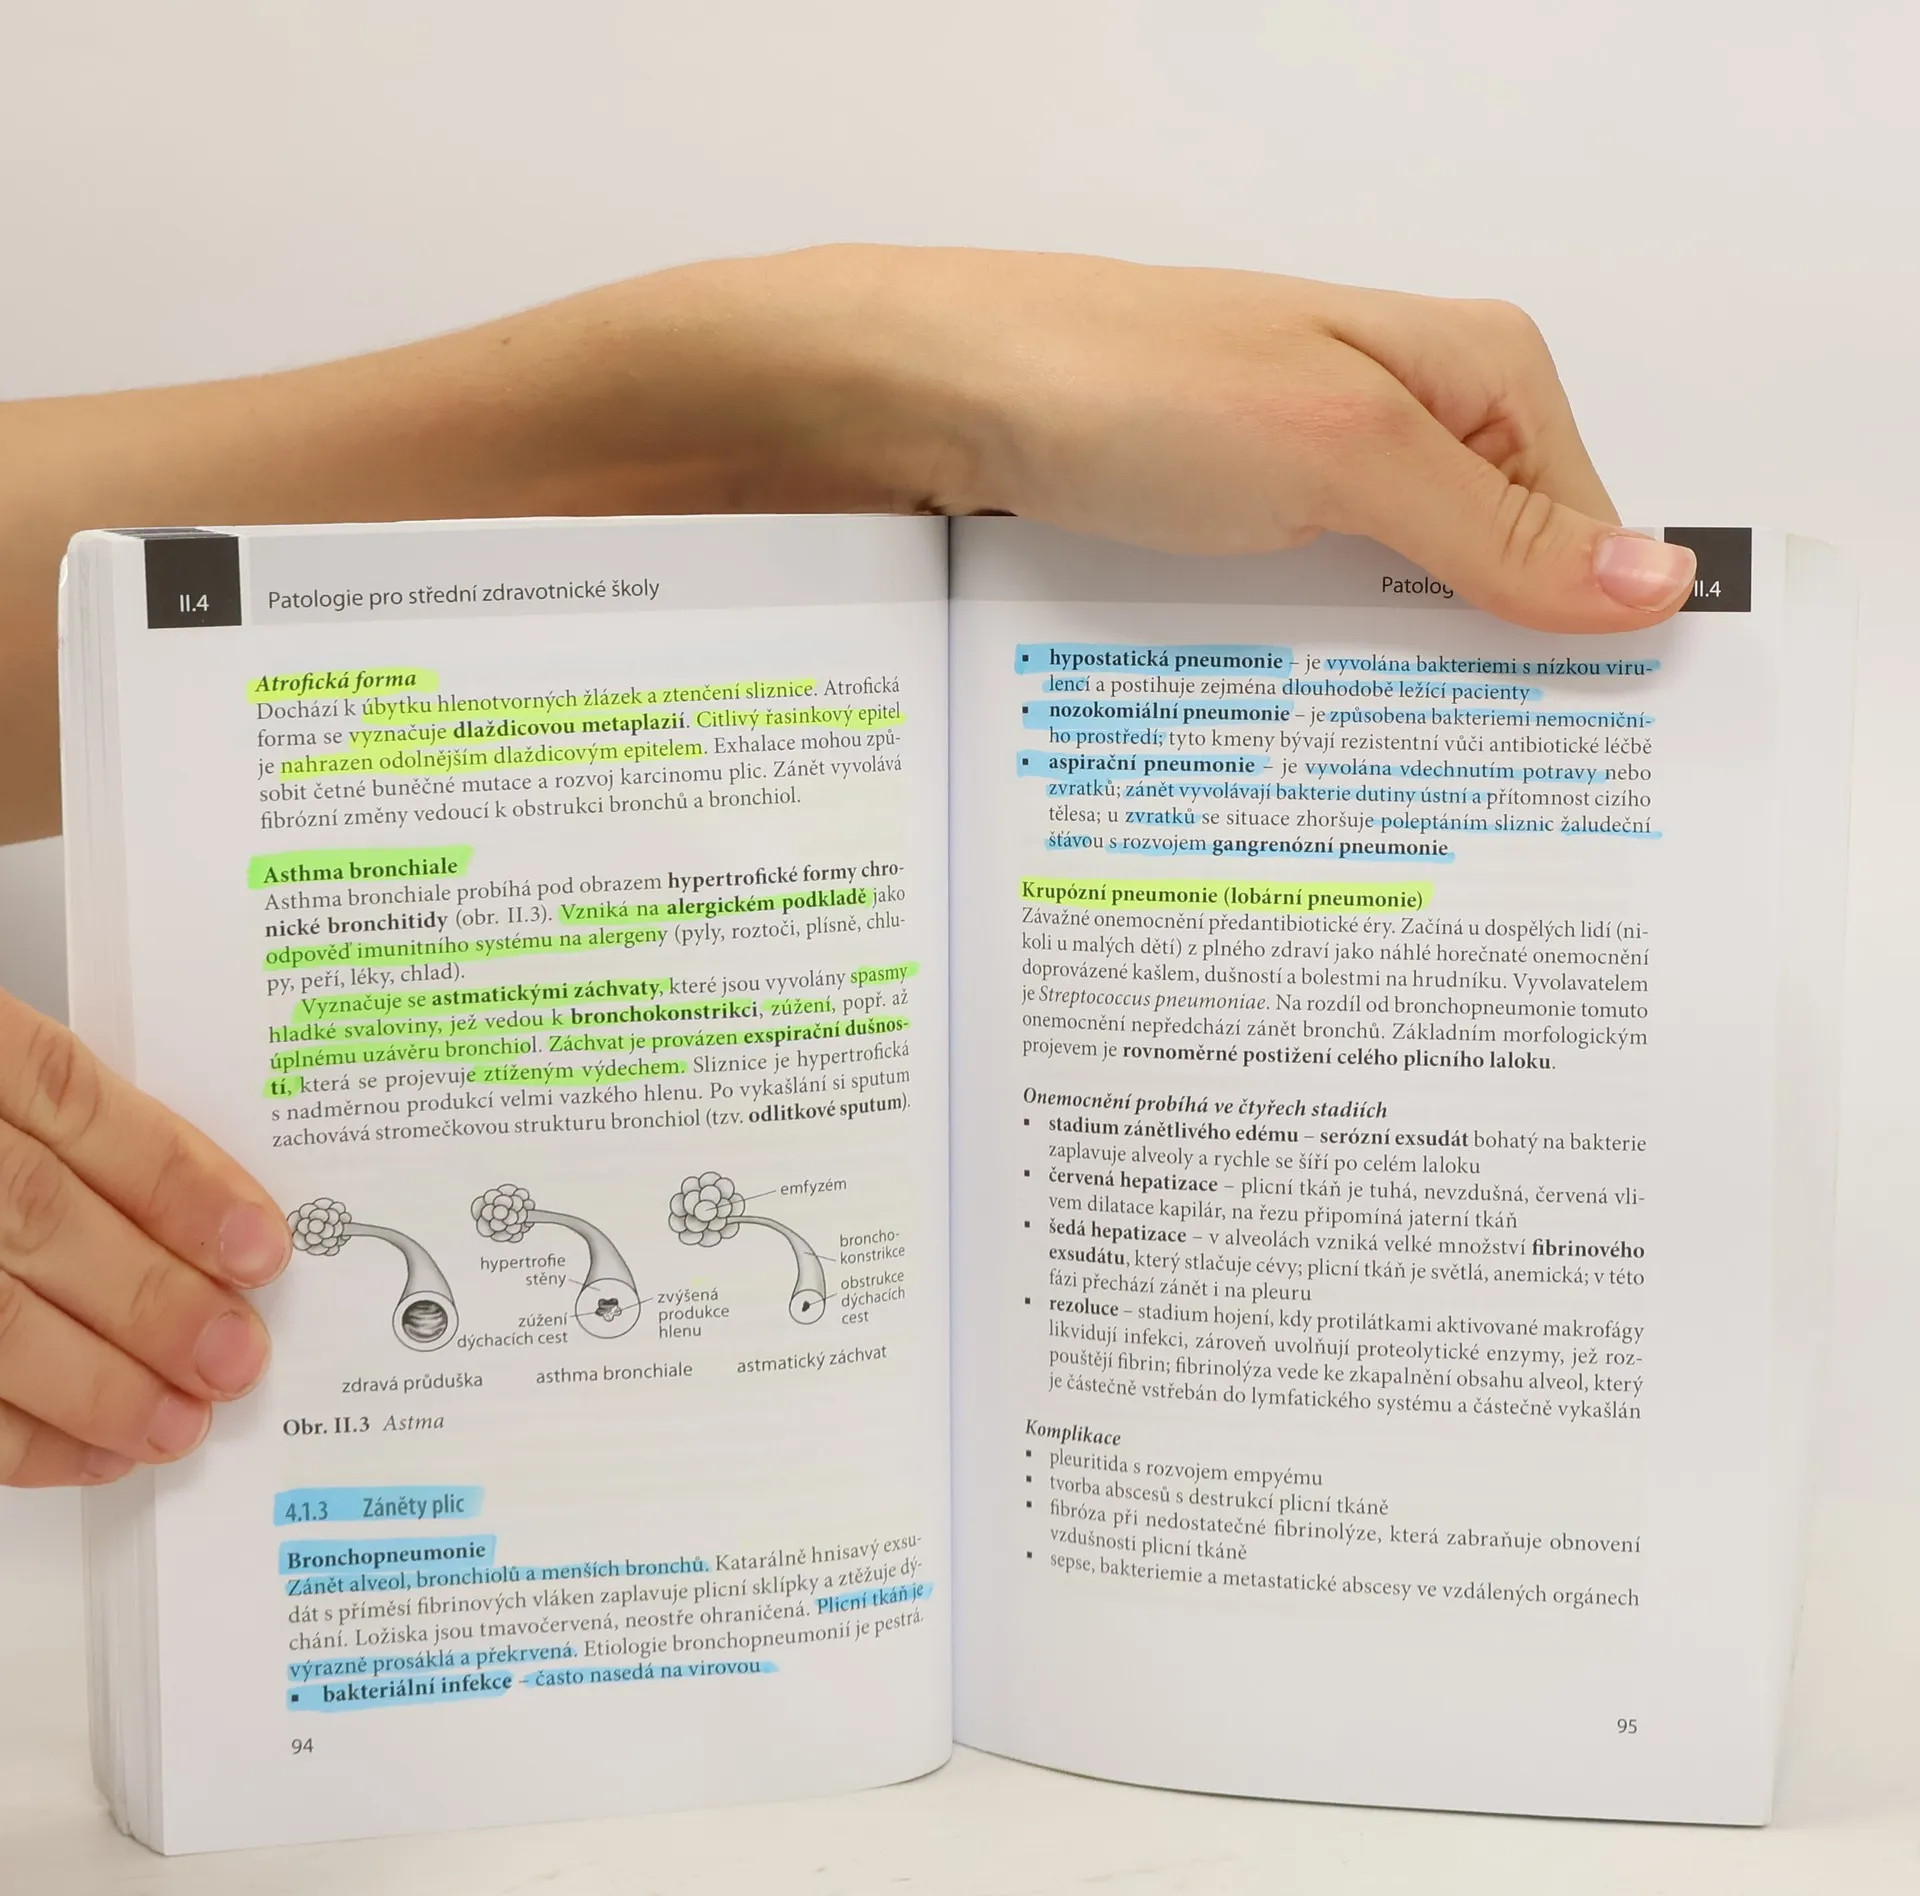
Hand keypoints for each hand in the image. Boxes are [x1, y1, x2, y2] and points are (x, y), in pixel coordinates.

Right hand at [0, 990, 286, 1485]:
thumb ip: (77, 1131)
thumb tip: (210, 1226)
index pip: (72, 1104)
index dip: (175, 1181)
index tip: (260, 1246)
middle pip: (35, 1217)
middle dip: (150, 1297)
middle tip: (235, 1356)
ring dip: (95, 1383)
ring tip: (179, 1423)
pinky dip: (20, 1433)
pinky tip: (92, 1451)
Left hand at [2, 243, 1687, 839]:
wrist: (892, 394)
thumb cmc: (1101, 383)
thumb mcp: (1331, 450)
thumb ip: (1492, 532)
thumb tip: (1646, 594)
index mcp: (1457, 372)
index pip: (1584, 529)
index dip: (1583, 652)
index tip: (1576, 782)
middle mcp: (1374, 424)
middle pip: (1481, 587)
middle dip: (1475, 702)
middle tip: (1468, 843)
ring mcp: (1274, 487)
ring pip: (1370, 627)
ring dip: (1367, 717)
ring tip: (1367, 837)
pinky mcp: (1186, 542)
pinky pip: (1272, 638)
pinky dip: (1279, 704)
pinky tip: (1267, 782)